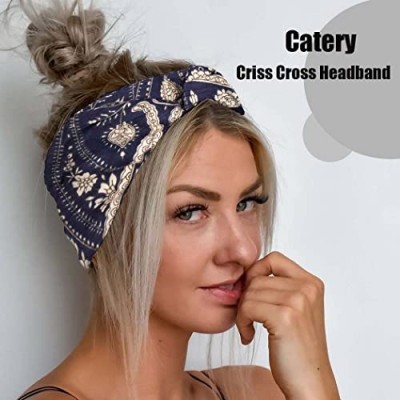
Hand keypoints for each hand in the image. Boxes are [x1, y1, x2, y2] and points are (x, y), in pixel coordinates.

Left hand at [235, 251, 339, 399]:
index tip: (251, 293)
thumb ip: (279, 287)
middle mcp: (308, 287)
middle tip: (249, 318)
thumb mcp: (295, 310)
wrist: (310, 382)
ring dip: (242, 312)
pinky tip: (249, 336)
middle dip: (246, 298)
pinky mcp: (285, 316)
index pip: (274, 258)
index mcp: (312, 283)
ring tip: (250, 328)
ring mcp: (298, 300)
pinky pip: (247, 307)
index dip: (256, 272)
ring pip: (250, 292)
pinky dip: (241, 322)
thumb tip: (247, 273)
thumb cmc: (298, 349)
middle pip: (257, 277)